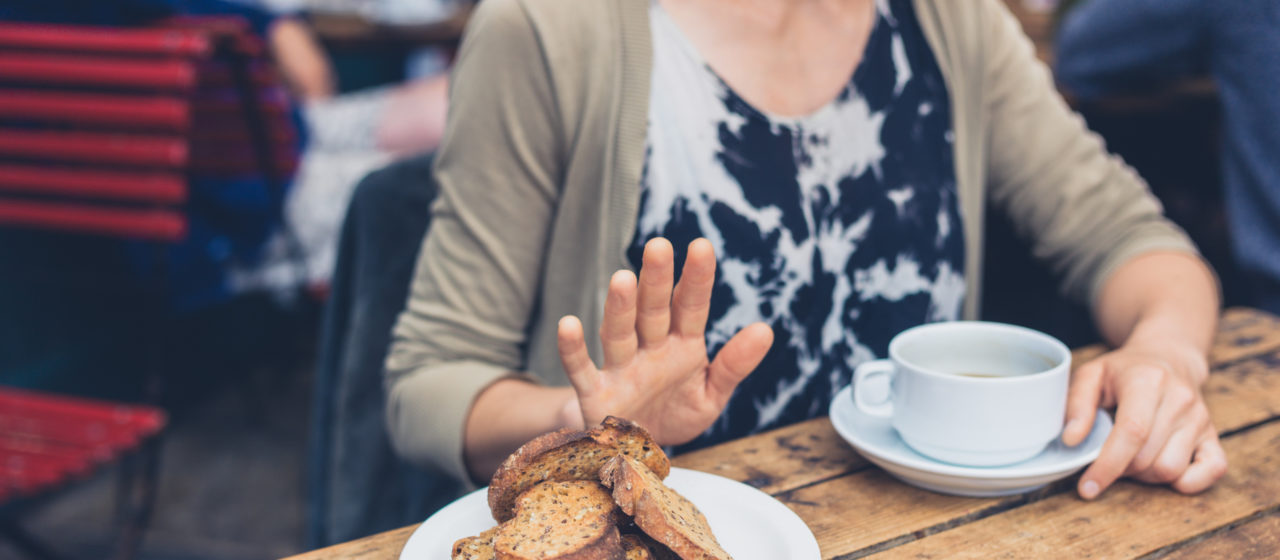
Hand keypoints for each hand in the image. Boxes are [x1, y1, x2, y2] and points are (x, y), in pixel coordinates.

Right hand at [556, 238, 773, 444]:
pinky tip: (569, 325)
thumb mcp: (711, 394)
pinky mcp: (596, 394)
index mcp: (682, 346)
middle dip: (655, 280)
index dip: (696, 278)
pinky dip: (573, 349)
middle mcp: (650, 349)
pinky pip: (581, 369)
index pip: (690, 306)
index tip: (702, 246)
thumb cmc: (676, 413)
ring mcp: (621, 369)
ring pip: (619, 333)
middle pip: (653, 310)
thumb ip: (734, 364)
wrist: (639, 453)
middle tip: (658, 245)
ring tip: (622, 278)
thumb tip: (766, 330)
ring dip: (620, 307)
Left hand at [1063, 340, 1226, 498]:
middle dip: (1120, 469)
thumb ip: (1076, 404)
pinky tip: (1162, 468)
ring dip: (1145, 475)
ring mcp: (1201, 419)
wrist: (1168, 357)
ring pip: (1171, 470)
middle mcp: (1180, 400)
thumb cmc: (1124, 370)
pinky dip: (1186, 481)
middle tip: (1107, 456)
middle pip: (1148, 458)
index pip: (1132, 432)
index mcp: (1148, 381)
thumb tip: (1071, 440)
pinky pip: (1212, 471)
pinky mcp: (1214, 435)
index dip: (1108, 464)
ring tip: (1131, 456)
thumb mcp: (1091, 374)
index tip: (1087, 487)